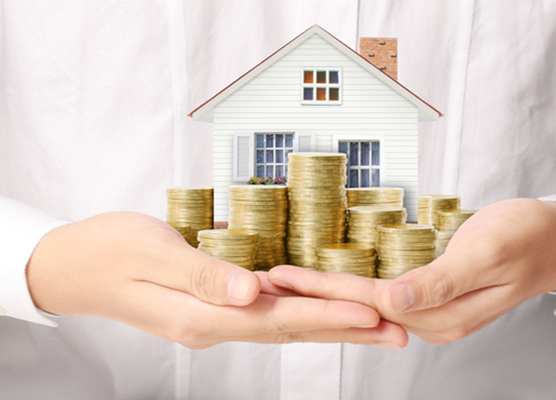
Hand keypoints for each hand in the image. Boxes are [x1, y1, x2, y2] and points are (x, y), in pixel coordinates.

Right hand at [27, 212, 405, 348]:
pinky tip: (317, 309)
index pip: (276, 319)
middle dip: (343, 329)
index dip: (325, 315)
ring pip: (282, 324)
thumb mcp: (152, 255)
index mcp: (201, 315)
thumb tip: (250, 293)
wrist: (74, 264)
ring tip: (371, 326)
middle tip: (393, 332)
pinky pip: (264, 313)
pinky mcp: (211, 307)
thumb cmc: (107, 252)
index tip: (368, 314)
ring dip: (328, 324)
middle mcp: (212, 324)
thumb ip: (202, 276)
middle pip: (289, 329)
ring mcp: (211, 319)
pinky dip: (298, 313)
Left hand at [268, 199, 555, 344]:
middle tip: (268, 280)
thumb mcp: (488, 251)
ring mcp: (432, 311)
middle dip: (312, 294)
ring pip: (366, 303)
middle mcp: (432, 319)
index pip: (369, 302)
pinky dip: (350, 287)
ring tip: (287, 281)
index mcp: (444, 313)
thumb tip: (395, 302)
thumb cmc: (526, 237)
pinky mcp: (431, 297)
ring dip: (325, 292)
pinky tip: (330, 281)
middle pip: (359, 306)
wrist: (553, 238)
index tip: (286, 277)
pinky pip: (381, 295)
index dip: (324, 289)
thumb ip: (441, 280)